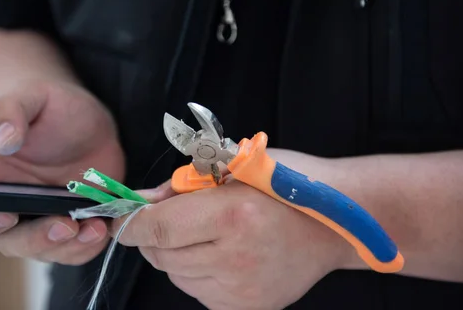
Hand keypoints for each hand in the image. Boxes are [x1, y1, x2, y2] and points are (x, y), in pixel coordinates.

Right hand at [0, 79, 124, 264]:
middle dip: (36, 239)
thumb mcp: (31, 96)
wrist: (87, 121)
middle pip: (9, 242)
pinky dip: (90, 245)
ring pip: (45, 251)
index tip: (6, 215)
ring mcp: (43, 219)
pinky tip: (105, 225)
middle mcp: (10, 207)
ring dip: (69, 247)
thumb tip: (3, 140)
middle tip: (66, 224)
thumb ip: (10, 111)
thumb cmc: (50, 106)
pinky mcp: (74, 224)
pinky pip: (76, 250)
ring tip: (95, 226)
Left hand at [113, 156, 352, 309]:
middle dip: (155, 235)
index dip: (132, 224)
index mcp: (233, 215)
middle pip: (161, 254)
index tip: (124, 220)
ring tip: (207, 233)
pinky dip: (197, 272)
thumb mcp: (234, 166)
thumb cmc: (289, 183)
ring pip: (176, 275)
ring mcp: (243, 291)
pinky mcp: (248, 308)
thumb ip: (179, 186)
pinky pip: (197, 292)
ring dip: (176, 254)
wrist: (338, 223)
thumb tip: (138, 202)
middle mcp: (236, 260)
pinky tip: (222, 254)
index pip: (157, 228)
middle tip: (174, 217)